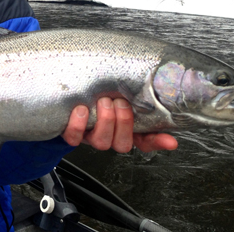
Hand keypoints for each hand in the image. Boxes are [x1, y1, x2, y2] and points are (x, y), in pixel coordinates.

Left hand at [61, 97, 177, 152]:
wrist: (63, 98)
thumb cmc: (94, 94)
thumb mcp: (114, 92)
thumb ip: (134, 94)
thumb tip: (155, 90)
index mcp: (123, 128)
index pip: (146, 141)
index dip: (157, 142)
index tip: (170, 141)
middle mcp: (109, 135)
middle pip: (123, 143)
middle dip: (124, 122)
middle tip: (119, 102)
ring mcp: (90, 136)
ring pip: (102, 142)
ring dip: (105, 121)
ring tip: (102, 102)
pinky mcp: (71, 134)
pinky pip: (74, 137)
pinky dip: (78, 124)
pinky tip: (81, 110)